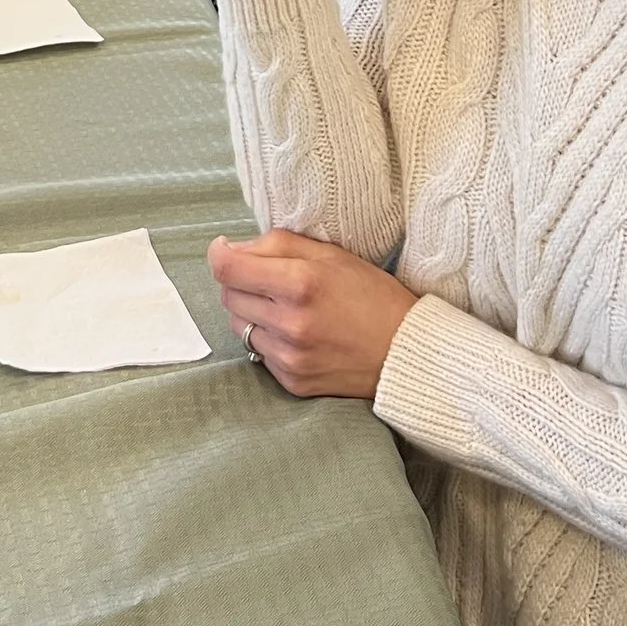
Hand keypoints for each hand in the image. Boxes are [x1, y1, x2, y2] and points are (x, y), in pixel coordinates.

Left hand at [211, 229, 418, 398]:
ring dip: (252, 311)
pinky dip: (268, 339)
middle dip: (240, 281)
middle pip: (228, 295)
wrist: (406, 353)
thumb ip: (278, 244)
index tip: (224, 249)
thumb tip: (232, 248)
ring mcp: (289, 357)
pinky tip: (297, 332)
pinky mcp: (292, 381)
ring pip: (239, 325)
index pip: (228, 268)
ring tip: (285, 307)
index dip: (219, 253)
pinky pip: (259, 352)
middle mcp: (290, 323)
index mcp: (300, 284)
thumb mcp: (331, 254)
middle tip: (269, 278)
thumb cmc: (373, 296)